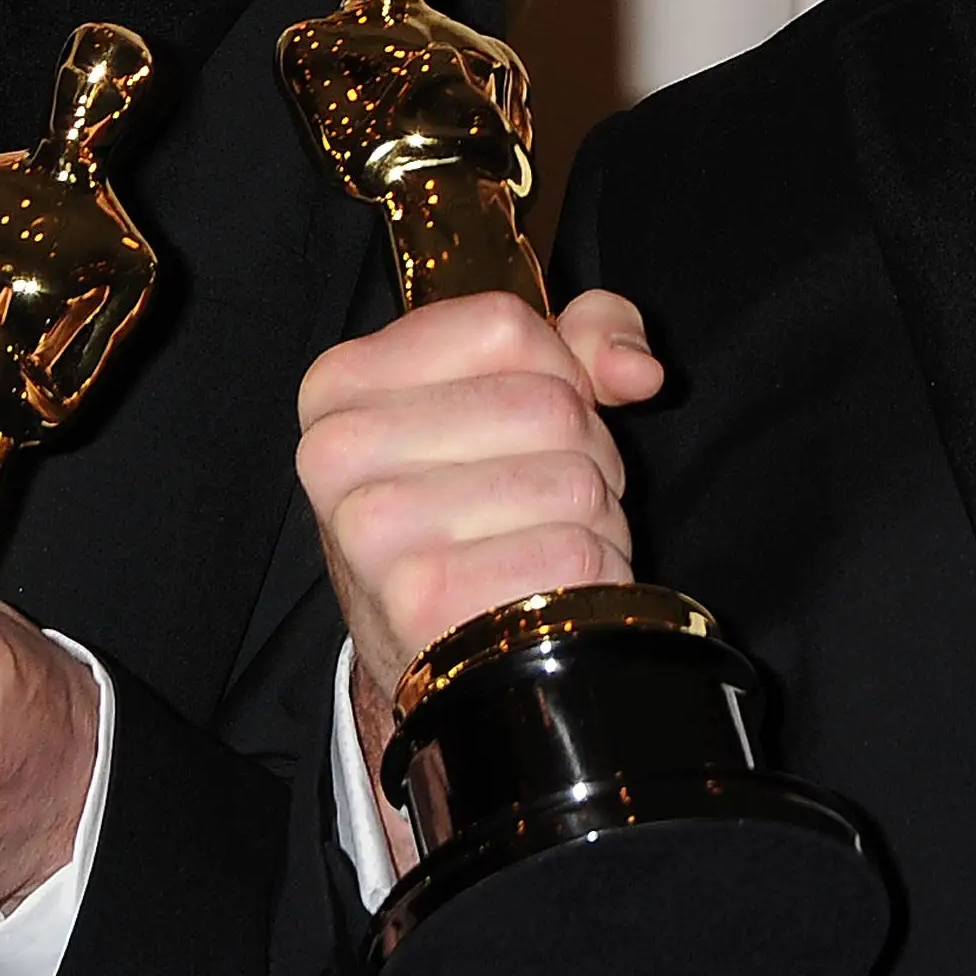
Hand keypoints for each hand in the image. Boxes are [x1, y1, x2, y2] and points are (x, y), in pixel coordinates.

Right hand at [296, 287, 661, 720]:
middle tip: (551, 492)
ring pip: (573, 482)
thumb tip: (639, 372)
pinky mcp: (424, 603)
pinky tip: (551, 590)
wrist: (431, 651)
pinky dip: (592, 572)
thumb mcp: (505, 392)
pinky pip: (574, 555)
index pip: (503, 324)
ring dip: (594, 516)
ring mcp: (373, 531)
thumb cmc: (470, 499)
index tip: (538, 414)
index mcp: (340, 383)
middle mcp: (336, 451)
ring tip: (549, 539)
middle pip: (549, 405)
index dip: (558, 366)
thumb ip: (586, 337)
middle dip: (584, 449)